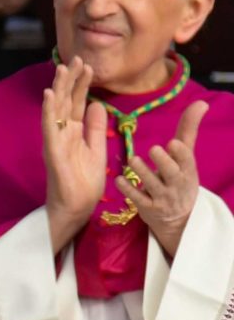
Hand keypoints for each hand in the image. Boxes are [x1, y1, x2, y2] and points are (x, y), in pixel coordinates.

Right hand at [42, 58, 107, 251]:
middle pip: (66, 100)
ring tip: (63, 69)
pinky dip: (50, 111)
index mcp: (74, 131)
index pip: (77, 102)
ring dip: (60, 88)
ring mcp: (56, 140)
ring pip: (57, 109)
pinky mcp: (53, 151)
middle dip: (71, 79)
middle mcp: (62, 132)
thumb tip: (98, 104)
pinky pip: (50, 127)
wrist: (77, 207)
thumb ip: (96, 128)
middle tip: (77, 58)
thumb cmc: (85, 182)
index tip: (87, 66)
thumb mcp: (97, 150)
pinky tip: (51, 95)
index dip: (82, 84)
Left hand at [127, 98, 206, 258]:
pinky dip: (128, 190)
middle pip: (172, 174)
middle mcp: (177, 184)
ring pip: (153, 186)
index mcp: (187, 170)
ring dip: (143, 173)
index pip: (187, 161)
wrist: (178, 217)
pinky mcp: (149, 209)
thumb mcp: (185, 156)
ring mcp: (163, 198)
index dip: (181, 154)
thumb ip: (188, 129)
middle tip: (153, 149)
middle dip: (164, 162)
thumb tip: (201, 102)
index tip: (173, 143)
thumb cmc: (179, 177)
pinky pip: (138, 199)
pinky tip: (118, 179)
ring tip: (134, 160)